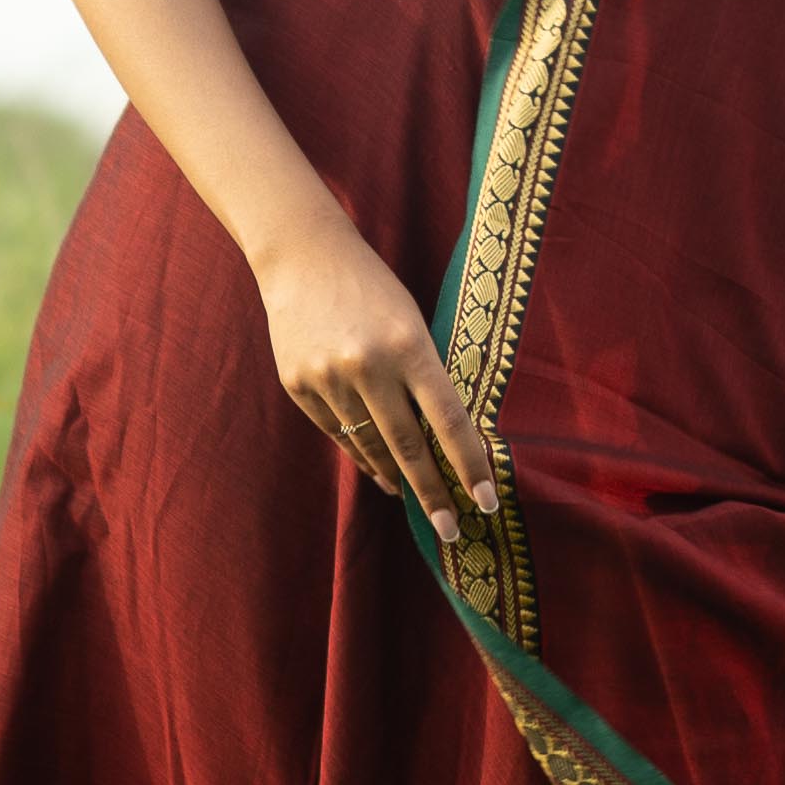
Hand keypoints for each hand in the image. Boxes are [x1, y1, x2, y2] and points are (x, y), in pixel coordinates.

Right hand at [259, 216, 497, 534]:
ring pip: (370, 446)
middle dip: (433, 495)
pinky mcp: (298, 384)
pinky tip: (378, 470)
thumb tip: (441, 442)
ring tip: (412, 498)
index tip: (486, 502)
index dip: (470, 466)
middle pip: (409, 447)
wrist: (303, 255)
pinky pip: (337, 433)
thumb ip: (424, 377)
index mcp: (409, 346)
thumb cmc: (373, 288)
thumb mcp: (411, 323)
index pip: (449, 421)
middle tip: (451, 529)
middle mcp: (368, 365)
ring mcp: (328, 378)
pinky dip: (360, 454)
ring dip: (395, 477)